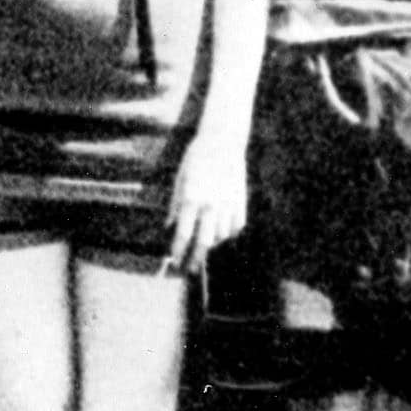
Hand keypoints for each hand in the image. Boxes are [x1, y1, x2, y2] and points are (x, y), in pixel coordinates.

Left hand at [167, 127, 248, 275]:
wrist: (224, 142)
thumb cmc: (196, 158)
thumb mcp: (180, 180)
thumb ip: (176, 206)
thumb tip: (169, 227)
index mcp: (192, 199)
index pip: (183, 233)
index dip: (178, 250)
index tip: (174, 261)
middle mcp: (211, 204)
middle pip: (204, 241)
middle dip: (196, 258)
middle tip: (190, 269)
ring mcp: (228, 203)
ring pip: (221, 235)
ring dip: (212, 242)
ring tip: (205, 244)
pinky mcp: (241, 200)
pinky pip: (236, 225)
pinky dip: (229, 232)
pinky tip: (222, 232)